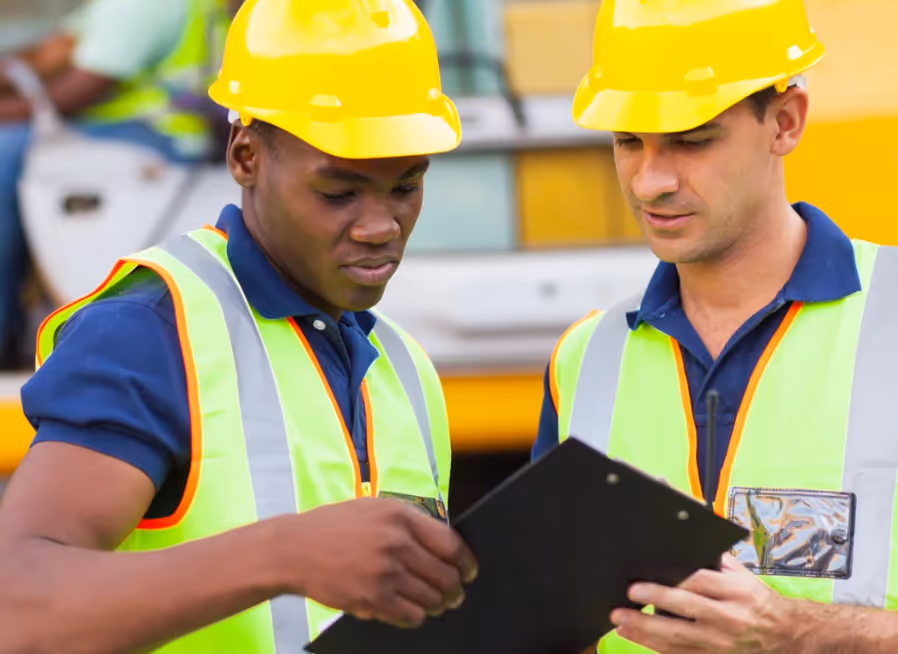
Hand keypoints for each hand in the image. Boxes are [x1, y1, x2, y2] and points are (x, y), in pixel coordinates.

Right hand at [281, 498, 477, 628]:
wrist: (293, 549)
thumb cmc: (333, 527)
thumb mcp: (374, 508)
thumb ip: (408, 523)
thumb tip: (442, 544)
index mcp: (401, 516)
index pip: (450, 543)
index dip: (466, 562)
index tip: (469, 571)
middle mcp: (397, 542)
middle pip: (445, 575)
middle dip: (454, 589)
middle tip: (454, 594)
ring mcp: (385, 571)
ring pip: (431, 598)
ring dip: (436, 604)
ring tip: (433, 603)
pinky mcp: (372, 598)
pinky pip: (410, 615)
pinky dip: (415, 616)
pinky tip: (409, 610)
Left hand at [609, 554, 801, 652]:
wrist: (784, 635)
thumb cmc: (755, 599)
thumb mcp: (742, 576)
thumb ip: (714, 562)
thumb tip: (682, 548)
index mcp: (735, 592)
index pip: (699, 583)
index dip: (671, 581)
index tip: (647, 578)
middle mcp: (728, 618)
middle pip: (685, 609)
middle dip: (654, 601)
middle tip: (628, 595)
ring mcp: (720, 642)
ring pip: (677, 637)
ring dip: (645, 630)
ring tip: (620, 620)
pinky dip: (654, 646)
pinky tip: (634, 636)